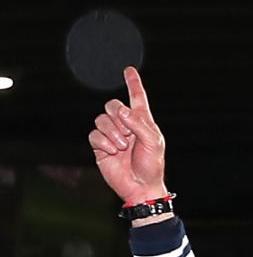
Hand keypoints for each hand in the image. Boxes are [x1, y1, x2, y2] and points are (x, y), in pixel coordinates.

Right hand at [89, 67, 169, 204]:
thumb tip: (122, 111)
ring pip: (101, 119)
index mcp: (142, 121)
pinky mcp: (100, 146)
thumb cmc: (152, 165)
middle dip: (118, 118)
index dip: (133, 83)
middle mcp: (126, 125)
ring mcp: (112, 135)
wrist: (140, 186)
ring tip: (122, 146)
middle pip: (112, 105)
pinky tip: (112, 152)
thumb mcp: (154, 142)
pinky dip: (103, 142)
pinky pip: (94, 135)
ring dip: (112, 132)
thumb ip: (140, 124)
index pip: (137, 98)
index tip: (129, 70)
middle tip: (128, 135)